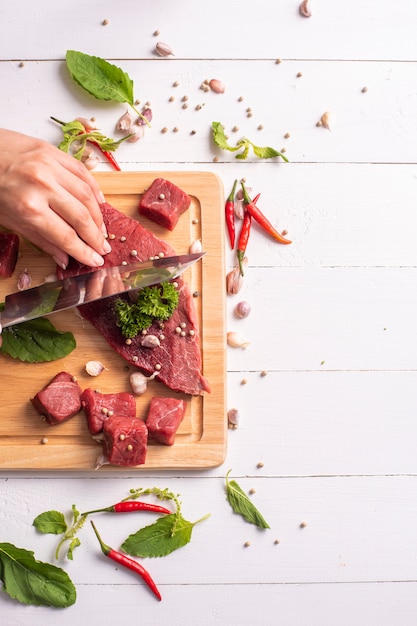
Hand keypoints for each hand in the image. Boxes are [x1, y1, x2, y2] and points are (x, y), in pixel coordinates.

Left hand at [0, 129, 110, 269]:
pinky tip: (99, 203)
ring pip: (87, 195)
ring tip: (101, 230)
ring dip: (98, 216)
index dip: (84, 251)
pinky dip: (95, 190)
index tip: (95, 260)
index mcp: (28, 208)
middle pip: (81, 217)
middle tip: (103, 248)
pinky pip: (83, 173)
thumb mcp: (11, 220)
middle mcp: (42, 186)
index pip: (66, 236)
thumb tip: (65, 258)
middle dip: (96, 237)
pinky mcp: (53, 152)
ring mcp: (50, 166)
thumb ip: (41, 240)